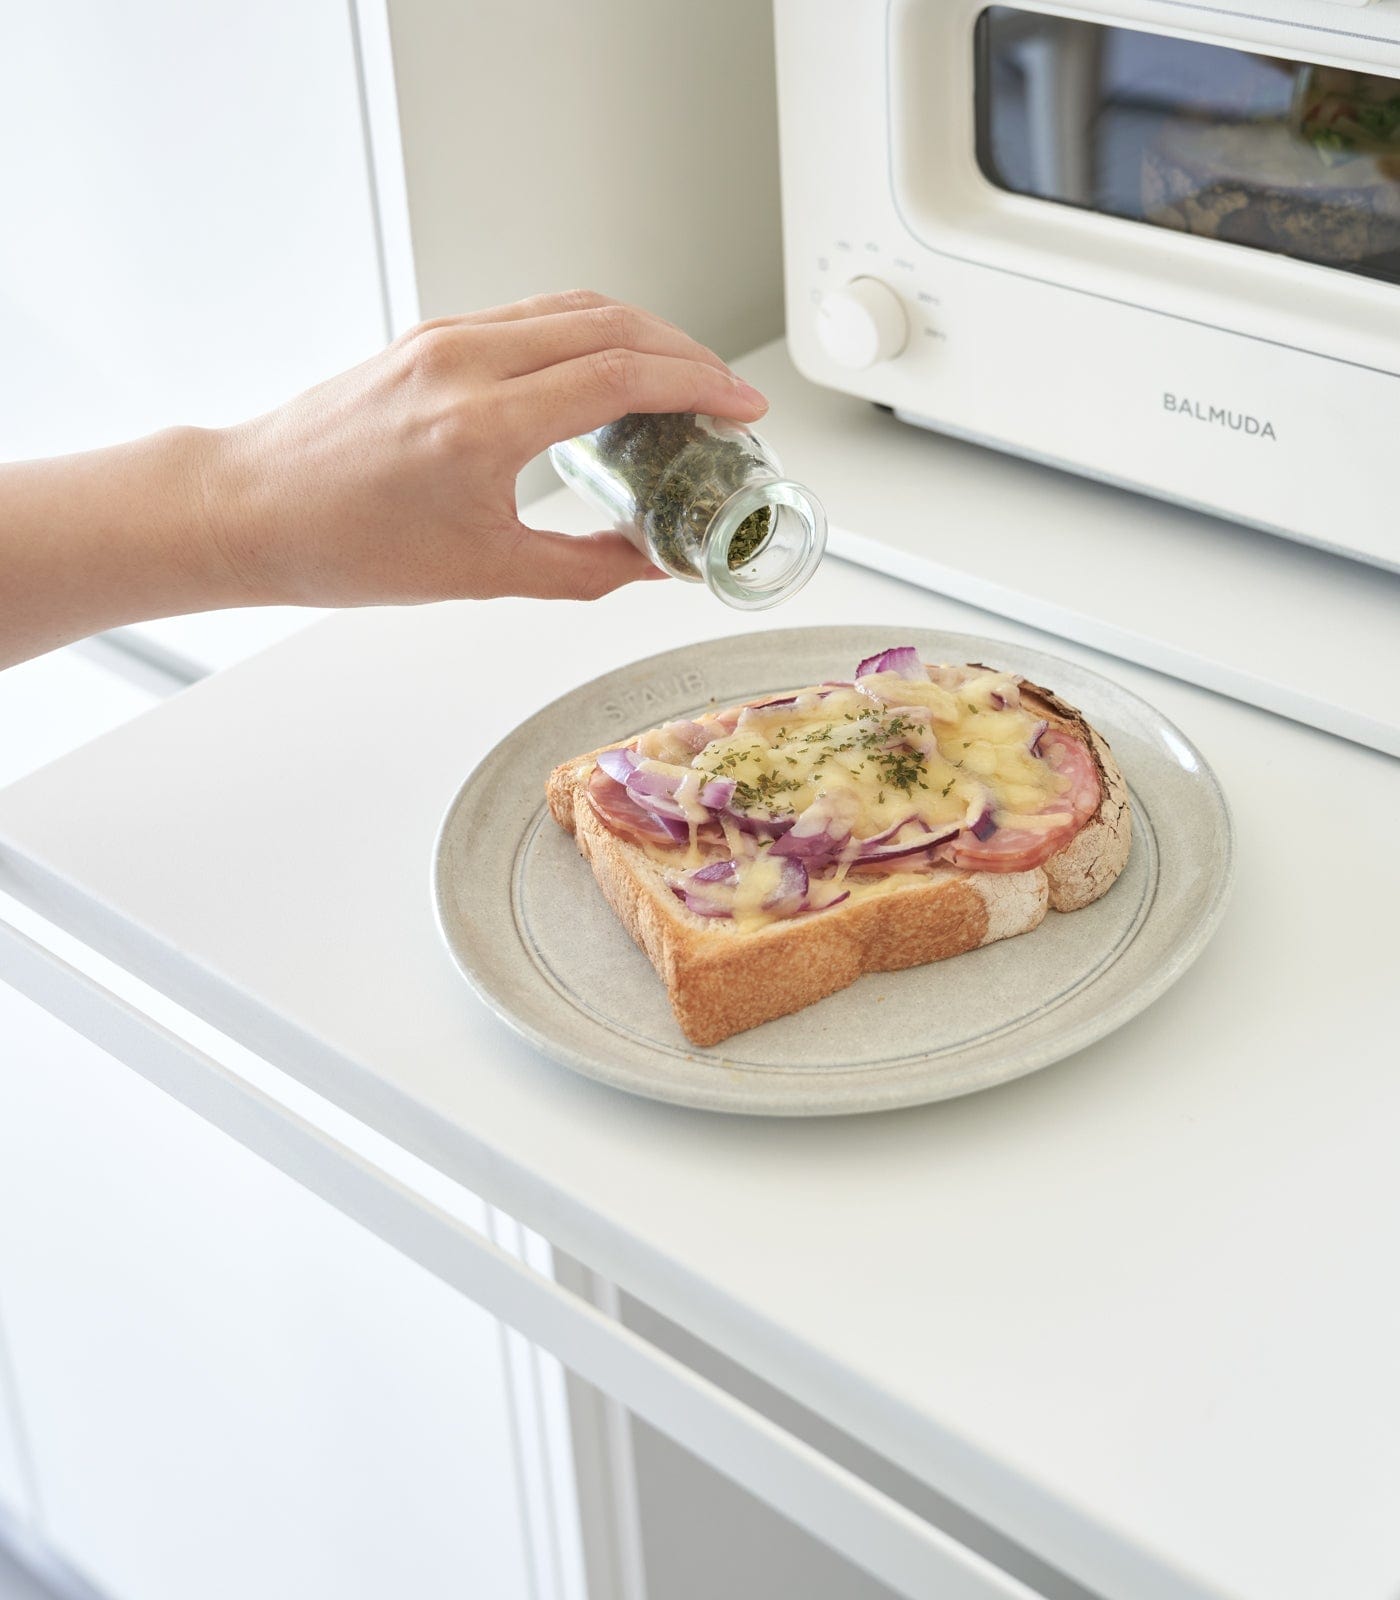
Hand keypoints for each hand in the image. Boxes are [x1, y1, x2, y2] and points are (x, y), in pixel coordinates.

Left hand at [204, 289, 769, 605]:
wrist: (251, 508)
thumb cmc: (343, 544)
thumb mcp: (482, 573)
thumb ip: (586, 569)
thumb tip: (655, 564)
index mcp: (479, 424)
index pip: (620, 376)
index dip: (699, 386)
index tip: (743, 406)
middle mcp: (463, 362)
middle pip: (611, 324)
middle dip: (686, 354)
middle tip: (725, 397)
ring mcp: (444, 338)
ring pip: (574, 308)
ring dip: (642, 337)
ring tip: (679, 386)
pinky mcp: (430, 336)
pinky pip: (532, 316)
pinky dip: (590, 335)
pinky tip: (607, 375)